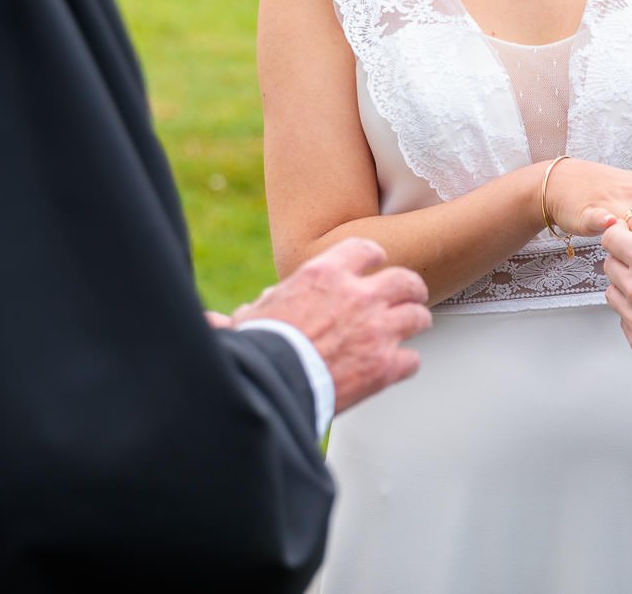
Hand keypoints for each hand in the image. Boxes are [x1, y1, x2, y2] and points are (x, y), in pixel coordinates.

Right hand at [232, 237, 431, 412]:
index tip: (377, 261)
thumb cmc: (259, 348)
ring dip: (416, 320)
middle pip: (404, 279)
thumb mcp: (251, 317)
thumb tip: (214, 322)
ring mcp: (376, 329)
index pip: (364, 249)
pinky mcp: (384, 365)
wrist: (271, 383)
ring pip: (417, 315)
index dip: (374, 255)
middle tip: (411, 293)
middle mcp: (358, 295)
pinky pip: (411, 360)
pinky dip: (406, 364)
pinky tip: (399, 366)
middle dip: (410, 286)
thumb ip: (250, 314)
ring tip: (416, 324)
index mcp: (326, 273)